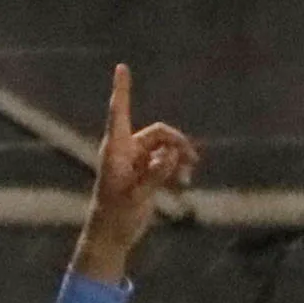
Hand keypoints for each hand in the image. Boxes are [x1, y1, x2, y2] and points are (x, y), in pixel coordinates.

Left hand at [71, 62, 200, 284]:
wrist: (112, 235)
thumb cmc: (116, 215)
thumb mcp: (136, 196)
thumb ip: (155, 174)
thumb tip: (172, 154)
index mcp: (116, 149)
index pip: (119, 113)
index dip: (122, 90)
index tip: (121, 67)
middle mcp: (126, 150)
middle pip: (158, 133)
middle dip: (177, 143)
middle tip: (191, 160)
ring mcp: (137, 162)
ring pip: (166, 148)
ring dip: (179, 160)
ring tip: (185, 179)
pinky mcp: (146, 174)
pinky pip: (167, 163)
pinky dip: (176, 171)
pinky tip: (181, 185)